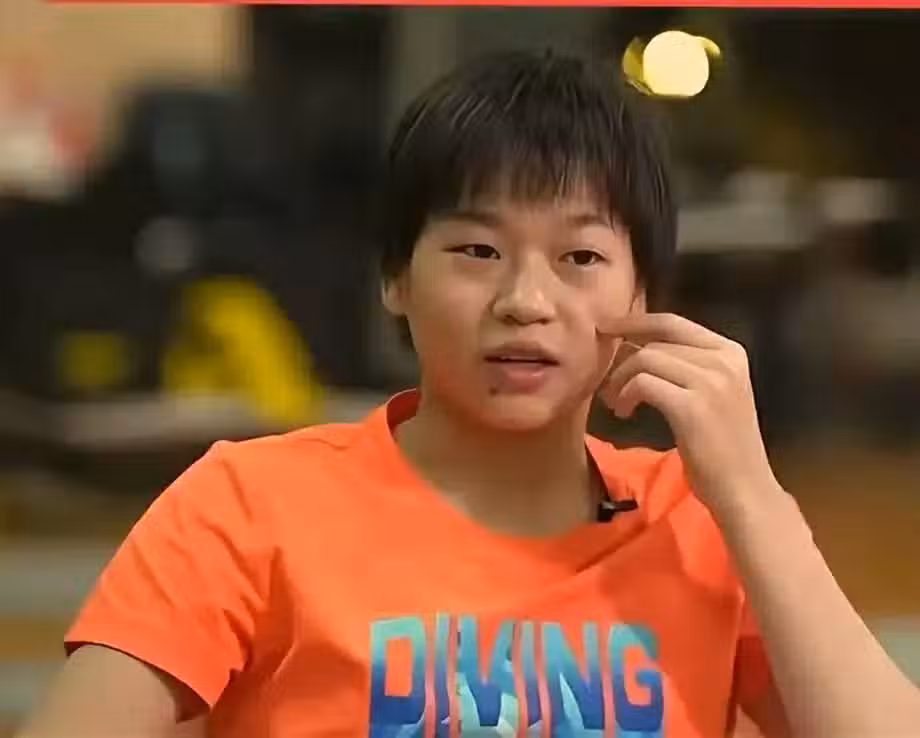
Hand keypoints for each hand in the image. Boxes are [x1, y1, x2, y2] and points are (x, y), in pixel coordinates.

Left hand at [598, 312, 779, 517]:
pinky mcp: (692, 406)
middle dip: (624, 361)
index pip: (673, 322)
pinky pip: (643, 383)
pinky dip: (626, 395)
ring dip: (622, 380)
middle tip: (609, 387)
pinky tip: (624, 413)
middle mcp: (724, 359)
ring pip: (646, 359)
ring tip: (617, 404)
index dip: (635, 321)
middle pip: (656, 342)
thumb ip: (685, 366)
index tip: (606, 327)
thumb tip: (635, 346)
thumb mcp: (712, 394)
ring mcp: (711, 381)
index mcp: (731, 352)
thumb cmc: (722, 446)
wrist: (745, 488)